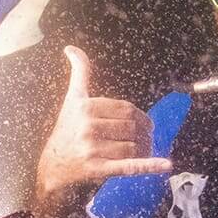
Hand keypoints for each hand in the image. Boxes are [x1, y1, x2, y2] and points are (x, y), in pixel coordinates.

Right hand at [35, 46, 171, 201]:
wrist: (52, 164)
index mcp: (86, 106)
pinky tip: (165, 164)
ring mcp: (92, 148)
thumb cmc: (67, 128)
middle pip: (131, 127)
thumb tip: (71, 48)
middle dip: (143, 134)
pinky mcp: (97, 169)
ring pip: (132, 147)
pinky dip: (148, 165)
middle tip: (146, 139)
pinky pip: (128, 166)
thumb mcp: (72, 98)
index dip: (141, 116)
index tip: (145, 124)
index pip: (126, 109)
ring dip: (144, 150)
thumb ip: (79, 72)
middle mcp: (88, 126)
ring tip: (143, 151)